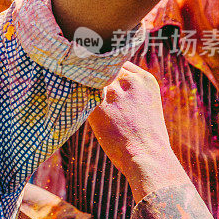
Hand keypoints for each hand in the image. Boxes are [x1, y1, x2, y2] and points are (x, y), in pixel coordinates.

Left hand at [87, 62, 189, 201]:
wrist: (148, 155)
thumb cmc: (147, 138)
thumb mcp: (147, 106)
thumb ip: (130, 92)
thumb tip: (107, 88)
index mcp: (145, 79)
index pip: (118, 63)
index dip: (105, 71)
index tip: (97, 76)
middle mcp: (129, 80)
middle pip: (102, 68)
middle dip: (93, 76)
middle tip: (80, 80)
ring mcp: (115, 91)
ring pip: (90, 78)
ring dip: (82, 84)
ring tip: (73, 89)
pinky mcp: (99, 104)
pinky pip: (81, 91)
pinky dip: (75, 94)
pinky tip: (70, 100)